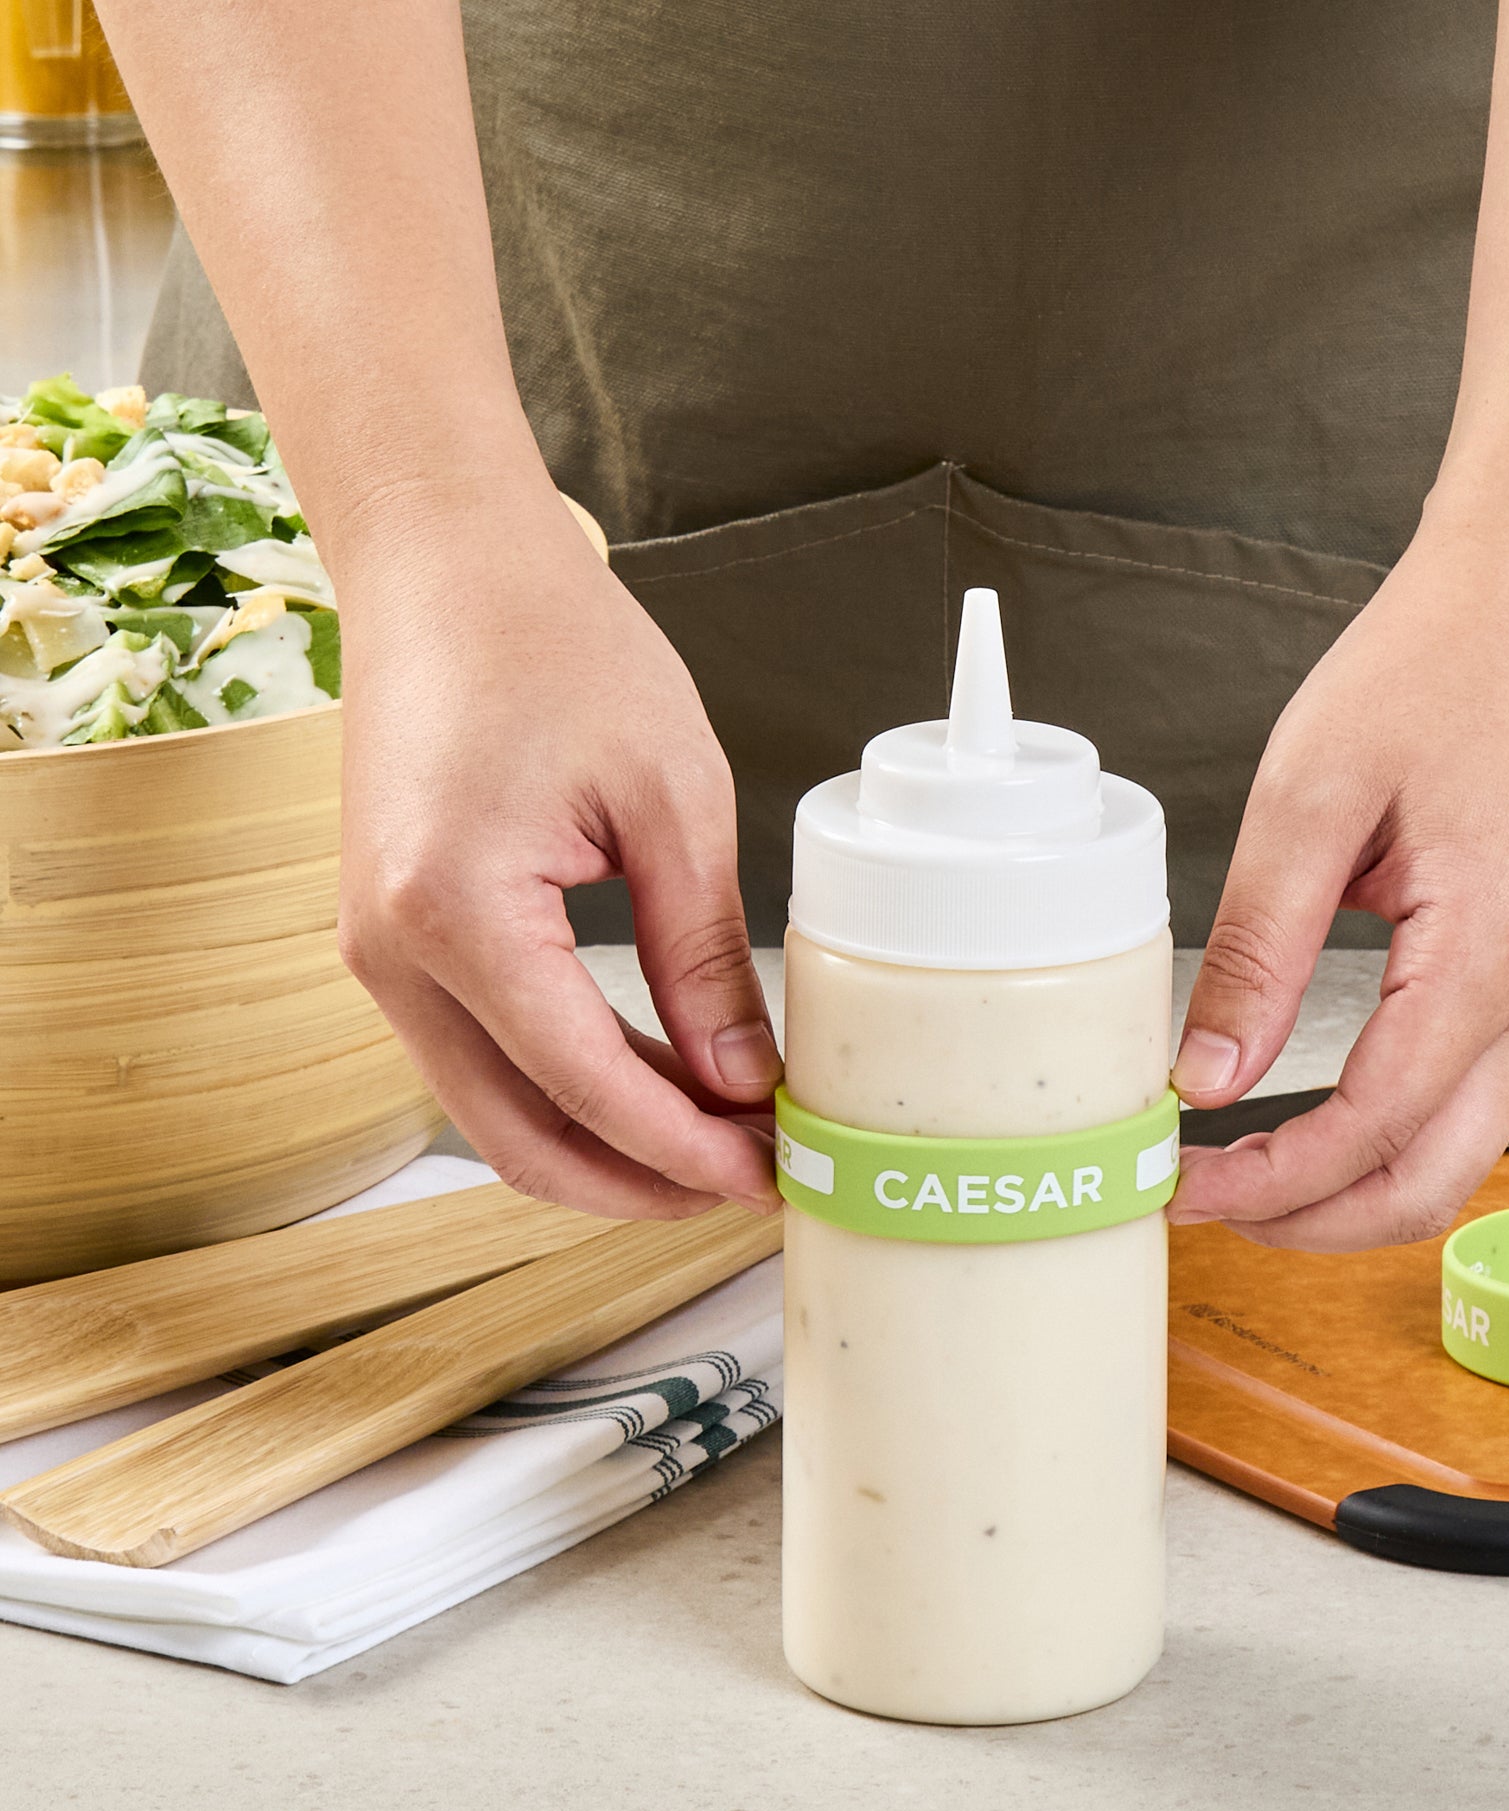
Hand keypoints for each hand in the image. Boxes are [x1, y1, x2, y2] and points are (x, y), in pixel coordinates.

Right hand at [336, 484, 780, 1218]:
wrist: (446, 566)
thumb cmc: (553, 644)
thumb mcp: (673, 798)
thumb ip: (703, 955)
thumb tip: (743, 1080)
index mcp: (455, 911)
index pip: (584, 1088)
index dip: (684, 1150)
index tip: (766, 1172)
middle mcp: (390, 952)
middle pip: (520, 1137)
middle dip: (639, 1182)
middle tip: (746, 1180)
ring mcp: (378, 952)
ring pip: (494, 1112)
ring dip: (604, 1145)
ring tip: (717, 1140)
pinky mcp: (394, 939)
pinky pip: (481, 1055)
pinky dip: (566, 1088)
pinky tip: (653, 1084)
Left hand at [1167, 525, 1508, 1249]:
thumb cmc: (1436, 668)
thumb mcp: (1309, 796)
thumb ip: (1256, 949)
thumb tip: (1209, 1075)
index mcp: (1494, 944)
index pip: (1375, 1126)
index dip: (1272, 1182)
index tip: (1185, 1183)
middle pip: (1435, 1186)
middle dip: (1313, 1220)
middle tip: (1209, 1203)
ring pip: (1462, 1159)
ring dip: (1353, 1189)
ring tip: (1245, 1168)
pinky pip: (1476, 1104)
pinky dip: (1393, 1138)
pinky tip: (1314, 1117)